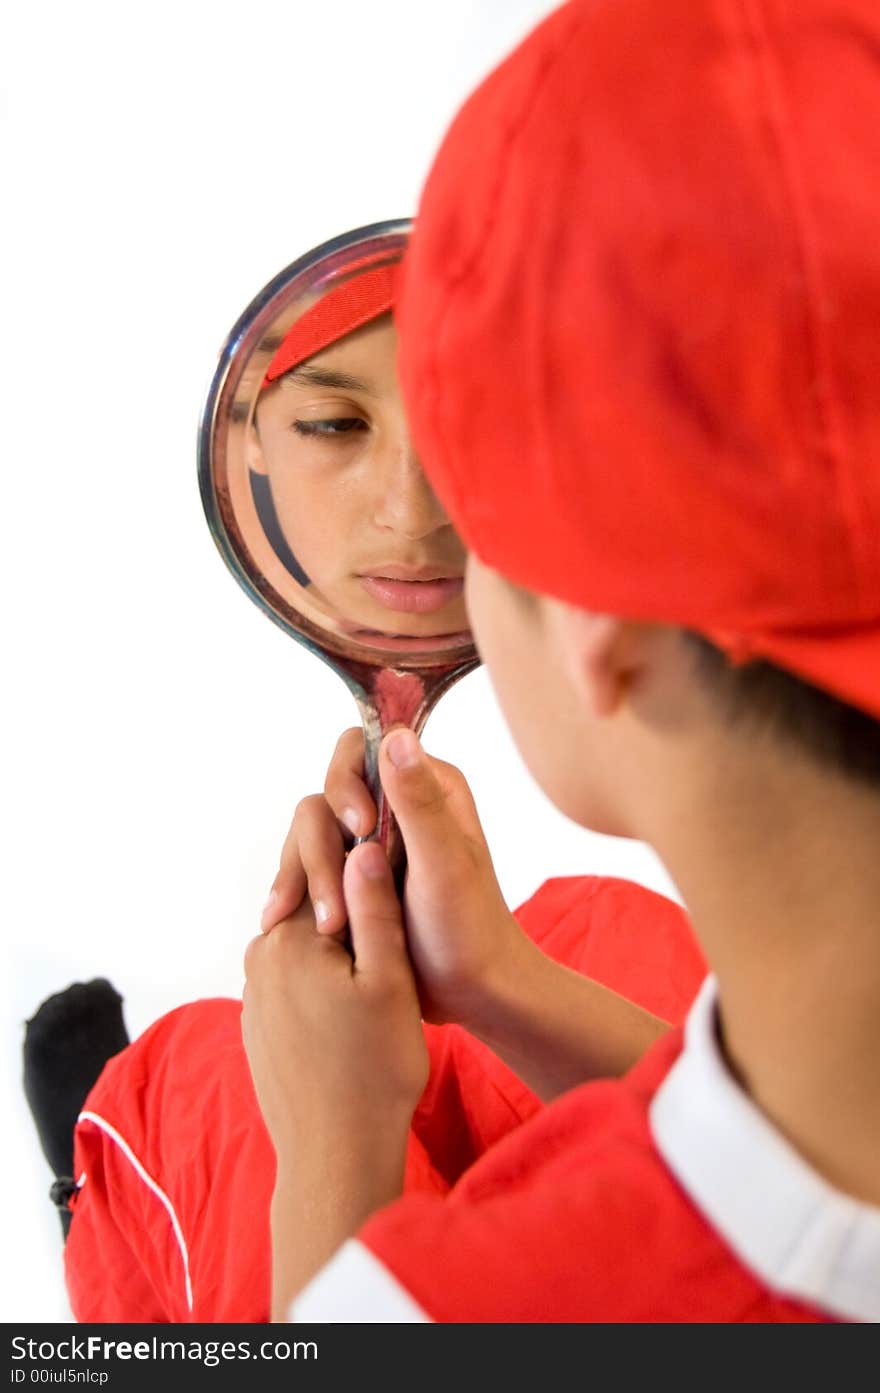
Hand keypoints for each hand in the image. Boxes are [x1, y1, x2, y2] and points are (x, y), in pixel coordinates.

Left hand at [244, 840, 428, 1317]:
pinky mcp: (259, 1024)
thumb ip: (374, 907)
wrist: (333, 1156)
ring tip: (382, 969)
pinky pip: (293, 979)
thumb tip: (363, 844)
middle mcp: (259, 958)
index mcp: (288, 938)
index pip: (323, 867)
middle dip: (351, 903)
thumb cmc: (373, 1071)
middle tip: (398, 925)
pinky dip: (323, 979)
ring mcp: (254, 993)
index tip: (396, 871)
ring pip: (303, 942)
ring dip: (339, 944)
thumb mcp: (390, 979)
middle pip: (310, 901)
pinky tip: (354, 1009)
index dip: (363, 862)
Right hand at [262, 727, 529, 1031]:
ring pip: (309, 833)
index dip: (346, 785)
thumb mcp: (445, 863)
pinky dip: (295, 890)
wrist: (471, 994)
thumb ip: (418, 801)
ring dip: (306, 876)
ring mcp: (370, 842)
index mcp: (427, 786)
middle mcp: (395, 805)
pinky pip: (307, 865)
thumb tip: (396, 735)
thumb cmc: (469, 930)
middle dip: (321, 848)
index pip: (359, 750)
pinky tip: (281, 921)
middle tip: (335, 904)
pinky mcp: (352, 876)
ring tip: (326, 928)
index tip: (359, 830)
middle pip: (325, 796)